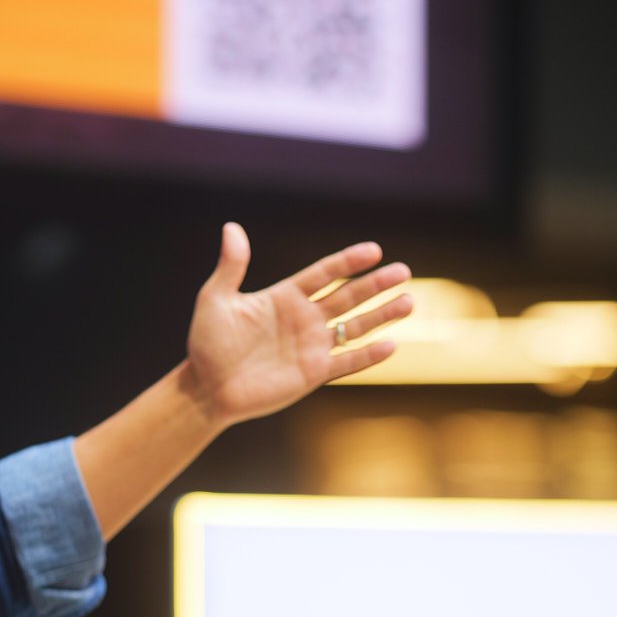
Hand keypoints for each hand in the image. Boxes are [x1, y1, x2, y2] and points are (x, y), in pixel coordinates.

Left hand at [184, 223, 411, 426]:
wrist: (207, 388)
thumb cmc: (208, 344)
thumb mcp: (215, 300)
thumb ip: (231, 267)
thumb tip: (232, 228)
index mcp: (285, 297)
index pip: (324, 274)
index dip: (348, 262)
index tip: (373, 250)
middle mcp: (304, 319)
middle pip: (348, 297)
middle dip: (376, 285)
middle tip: (403, 271)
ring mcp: (311, 347)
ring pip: (354, 327)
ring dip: (381, 316)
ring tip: (408, 303)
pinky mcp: (312, 374)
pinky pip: (346, 363)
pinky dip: (367, 356)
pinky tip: (391, 345)